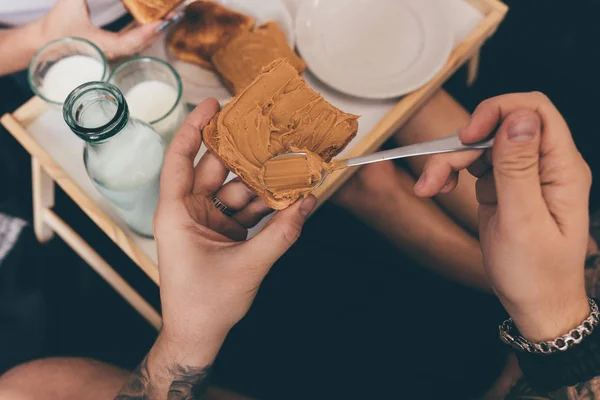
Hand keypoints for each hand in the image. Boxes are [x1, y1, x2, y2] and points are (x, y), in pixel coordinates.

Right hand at [32, 0, 161, 58]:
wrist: (45, 43)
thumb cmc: (57, 28)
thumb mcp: (71, 4)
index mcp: (105, 47)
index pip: (133, 41)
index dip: (149, 32)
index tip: (163, 21)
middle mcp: (114, 53)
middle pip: (143, 43)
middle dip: (160, 28)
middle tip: (176, 14)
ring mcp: (115, 53)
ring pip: (141, 44)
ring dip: (156, 30)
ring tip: (171, 16)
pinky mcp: (114, 50)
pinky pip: (136, 42)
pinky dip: (147, 32)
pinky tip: (156, 23)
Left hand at [153, 99, 316, 361]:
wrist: (199, 335)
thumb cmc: (204, 304)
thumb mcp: (247, 266)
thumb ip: (281, 234)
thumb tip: (308, 204)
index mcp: (177, 214)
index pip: (180, 160)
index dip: (194, 129)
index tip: (212, 105)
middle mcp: (189, 212)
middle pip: (215, 170)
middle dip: (243, 153)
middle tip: (268, 130)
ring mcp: (207, 222)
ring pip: (235, 190)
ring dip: (262, 183)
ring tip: (290, 167)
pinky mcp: (223, 233)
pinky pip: (245, 210)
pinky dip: (265, 205)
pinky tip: (287, 198)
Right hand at [415, 92, 591, 340]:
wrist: (535, 303)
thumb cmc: (537, 273)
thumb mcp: (524, 222)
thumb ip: (519, 168)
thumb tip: (518, 118)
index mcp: (561, 168)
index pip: (534, 111)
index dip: (498, 111)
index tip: (469, 135)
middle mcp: (543, 165)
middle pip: (497, 128)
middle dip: (461, 147)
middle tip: (433, 176)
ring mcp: (522, 175)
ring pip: (480, 146)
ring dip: (450, 161)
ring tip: (429, 188)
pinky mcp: (503, 186)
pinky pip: (474, 166)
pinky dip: (452, 173)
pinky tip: (440, 188)